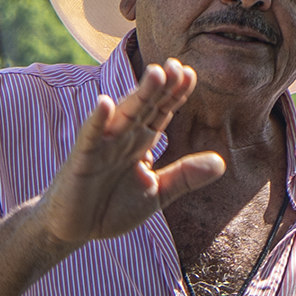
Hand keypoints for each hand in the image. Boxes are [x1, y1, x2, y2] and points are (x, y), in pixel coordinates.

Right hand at [35, 59, 224, 248]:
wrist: (75, 229)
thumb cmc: (112, 208)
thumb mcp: (157, 193)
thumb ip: (185, 177)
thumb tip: (221, 162)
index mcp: (141, 142)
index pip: (161, 112)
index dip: (175, 94)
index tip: (191, 74)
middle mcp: (122, 137)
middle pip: (145, 107)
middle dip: (160, 87)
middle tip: (177, 66)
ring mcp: (101, 145)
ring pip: (123, 115)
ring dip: (138, 95)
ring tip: (155, 74)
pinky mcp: (82, 159)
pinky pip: (91, 136)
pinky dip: (97, 120)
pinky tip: (104, 104)